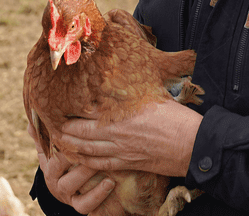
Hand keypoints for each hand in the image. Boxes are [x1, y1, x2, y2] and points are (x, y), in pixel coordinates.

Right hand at [27, 122, 122, 215]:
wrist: (79, 191)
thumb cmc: (71, 162)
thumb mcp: (59, 147)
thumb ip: (51, 130)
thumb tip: (35, 110)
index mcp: (48, 160)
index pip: (50, 146)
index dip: (59, 135)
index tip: (69, 123)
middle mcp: (53, 178)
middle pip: (59, 163)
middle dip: (72, 150)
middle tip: (89, 139)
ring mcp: (65, 193)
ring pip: (70, 183)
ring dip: (85, 170)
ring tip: (100, 160)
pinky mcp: (78, 205)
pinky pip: (84, 204)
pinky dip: (97, 194)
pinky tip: (109, 182)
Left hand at [57, 99, 202, 177]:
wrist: (194, 144)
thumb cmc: (178, 117)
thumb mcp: (155, 97)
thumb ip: (135, 94)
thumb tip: (125, 83)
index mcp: (123, 114)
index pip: (89, 112)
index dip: (73, 112)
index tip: (61, 107)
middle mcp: (118, 133)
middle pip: (83, 133)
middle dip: (66, 131)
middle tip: (54, 127)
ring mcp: (122, 150)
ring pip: (88, 150)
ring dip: (72, 148)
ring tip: (60, 143)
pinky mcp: (129, 163)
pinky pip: (102, 164)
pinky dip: (88, 162)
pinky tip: (80, 159)